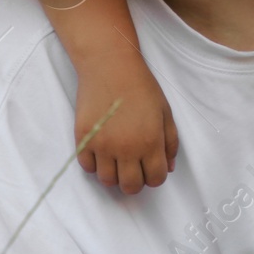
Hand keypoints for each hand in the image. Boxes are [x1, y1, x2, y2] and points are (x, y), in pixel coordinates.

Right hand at [75, 54, 179, 194]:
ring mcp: (102, 145)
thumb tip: (167, 168)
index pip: (155, 179)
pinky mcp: (83, 138)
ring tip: (116, 159)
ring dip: (114, 174)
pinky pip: (87, 167)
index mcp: (150, 142)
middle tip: (133, 167)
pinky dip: (94, 164)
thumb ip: (170, 142)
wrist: (110, 65)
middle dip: (135, 181)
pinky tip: (101, 150)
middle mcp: (126, 148)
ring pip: (107, 181)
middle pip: (130, 187)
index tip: (150, 167)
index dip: (155, 176)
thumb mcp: (165, 112)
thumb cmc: (141, 86)